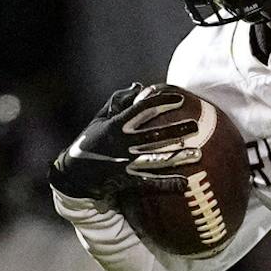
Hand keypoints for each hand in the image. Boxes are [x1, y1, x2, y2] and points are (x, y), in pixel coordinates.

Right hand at [51, 84, 211, 201]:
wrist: (72, 175)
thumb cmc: (89, 142)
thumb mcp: (100, 120)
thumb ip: (119, 102)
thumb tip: (139, 87)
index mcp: (115, 125)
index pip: (142, 110)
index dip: (161, 102)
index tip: (180, 98)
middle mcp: (121, 143)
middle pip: (153, 135)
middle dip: (175, 130)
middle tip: (195, 126)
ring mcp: (124, 163)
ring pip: (155, 159)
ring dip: (177, 157)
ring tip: (198, 153)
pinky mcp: (126, 180)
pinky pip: (150, 182)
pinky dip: (167, 183)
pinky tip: (185, 183)